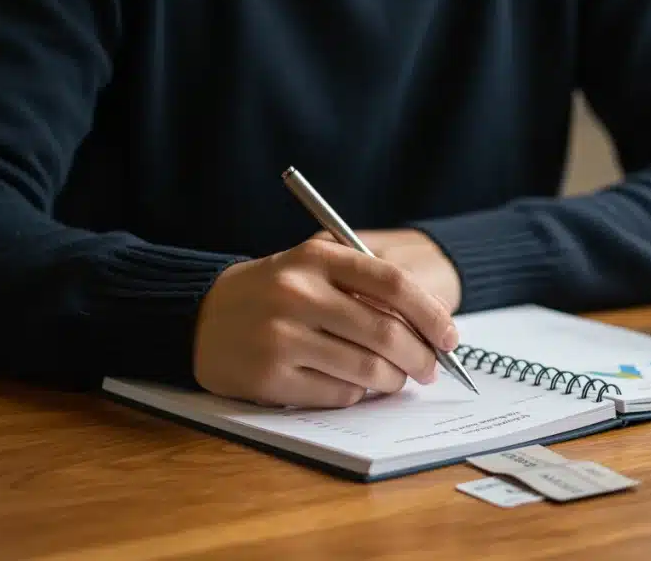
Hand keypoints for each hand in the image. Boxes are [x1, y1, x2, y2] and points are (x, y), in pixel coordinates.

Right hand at [192, 235, 458, 407]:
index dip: (431, 313)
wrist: (200, 317)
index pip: (393, 283)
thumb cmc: (275, 293)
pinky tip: (355, 385)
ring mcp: (281, 337)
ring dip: (393, 380)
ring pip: (367, 369)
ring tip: (396, 379)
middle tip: (431, 367)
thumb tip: (430, 328)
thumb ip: (366, 286)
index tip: (450, 336)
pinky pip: (338, 393)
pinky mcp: (270, 377)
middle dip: (420, 356)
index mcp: (317, 257)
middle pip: (385, 332)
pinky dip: (358, 393)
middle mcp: (298, 294)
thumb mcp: (313, 267)